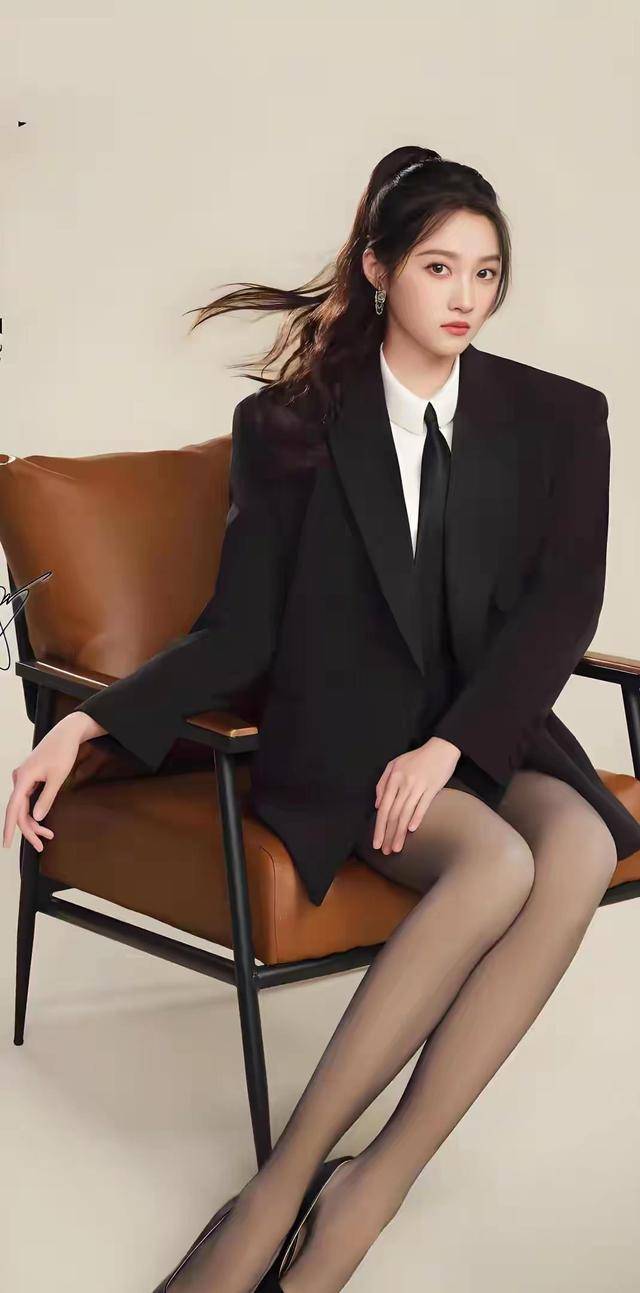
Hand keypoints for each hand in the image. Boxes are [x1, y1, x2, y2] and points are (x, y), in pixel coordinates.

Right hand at [2, 712, 100, 852]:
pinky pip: (27, 799)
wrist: (66, 733)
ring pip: (23, 806)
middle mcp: (19, 778)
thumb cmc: (63, 752)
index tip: (6, 844)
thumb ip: (47, 799)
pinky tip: (42, 822)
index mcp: (23, 778)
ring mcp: (23, 778)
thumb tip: (37, 818)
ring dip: (33, 822)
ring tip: (47, 836)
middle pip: (19, 810)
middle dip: (29, 829)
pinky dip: (34, 811)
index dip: (9, 827)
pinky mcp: (29, 778)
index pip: (12, 808)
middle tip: (42, 845)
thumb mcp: (57, 778)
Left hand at [373, 736, 460, 854]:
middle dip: (388, 834)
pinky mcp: (432, 788)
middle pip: (393, 814)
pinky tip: (412, 831)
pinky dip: (417, 818)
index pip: (383, 808)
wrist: (441, 748)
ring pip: (406, 813)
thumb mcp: (394, 764)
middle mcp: (403, 783)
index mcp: (393, 778)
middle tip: (385, 851)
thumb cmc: (417, 758)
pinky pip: (422, 805)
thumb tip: (377, 805)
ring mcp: (418, 786)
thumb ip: (383, 783)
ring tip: (396, 847)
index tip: (376, 842)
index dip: (379, 827)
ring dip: (400, 833)